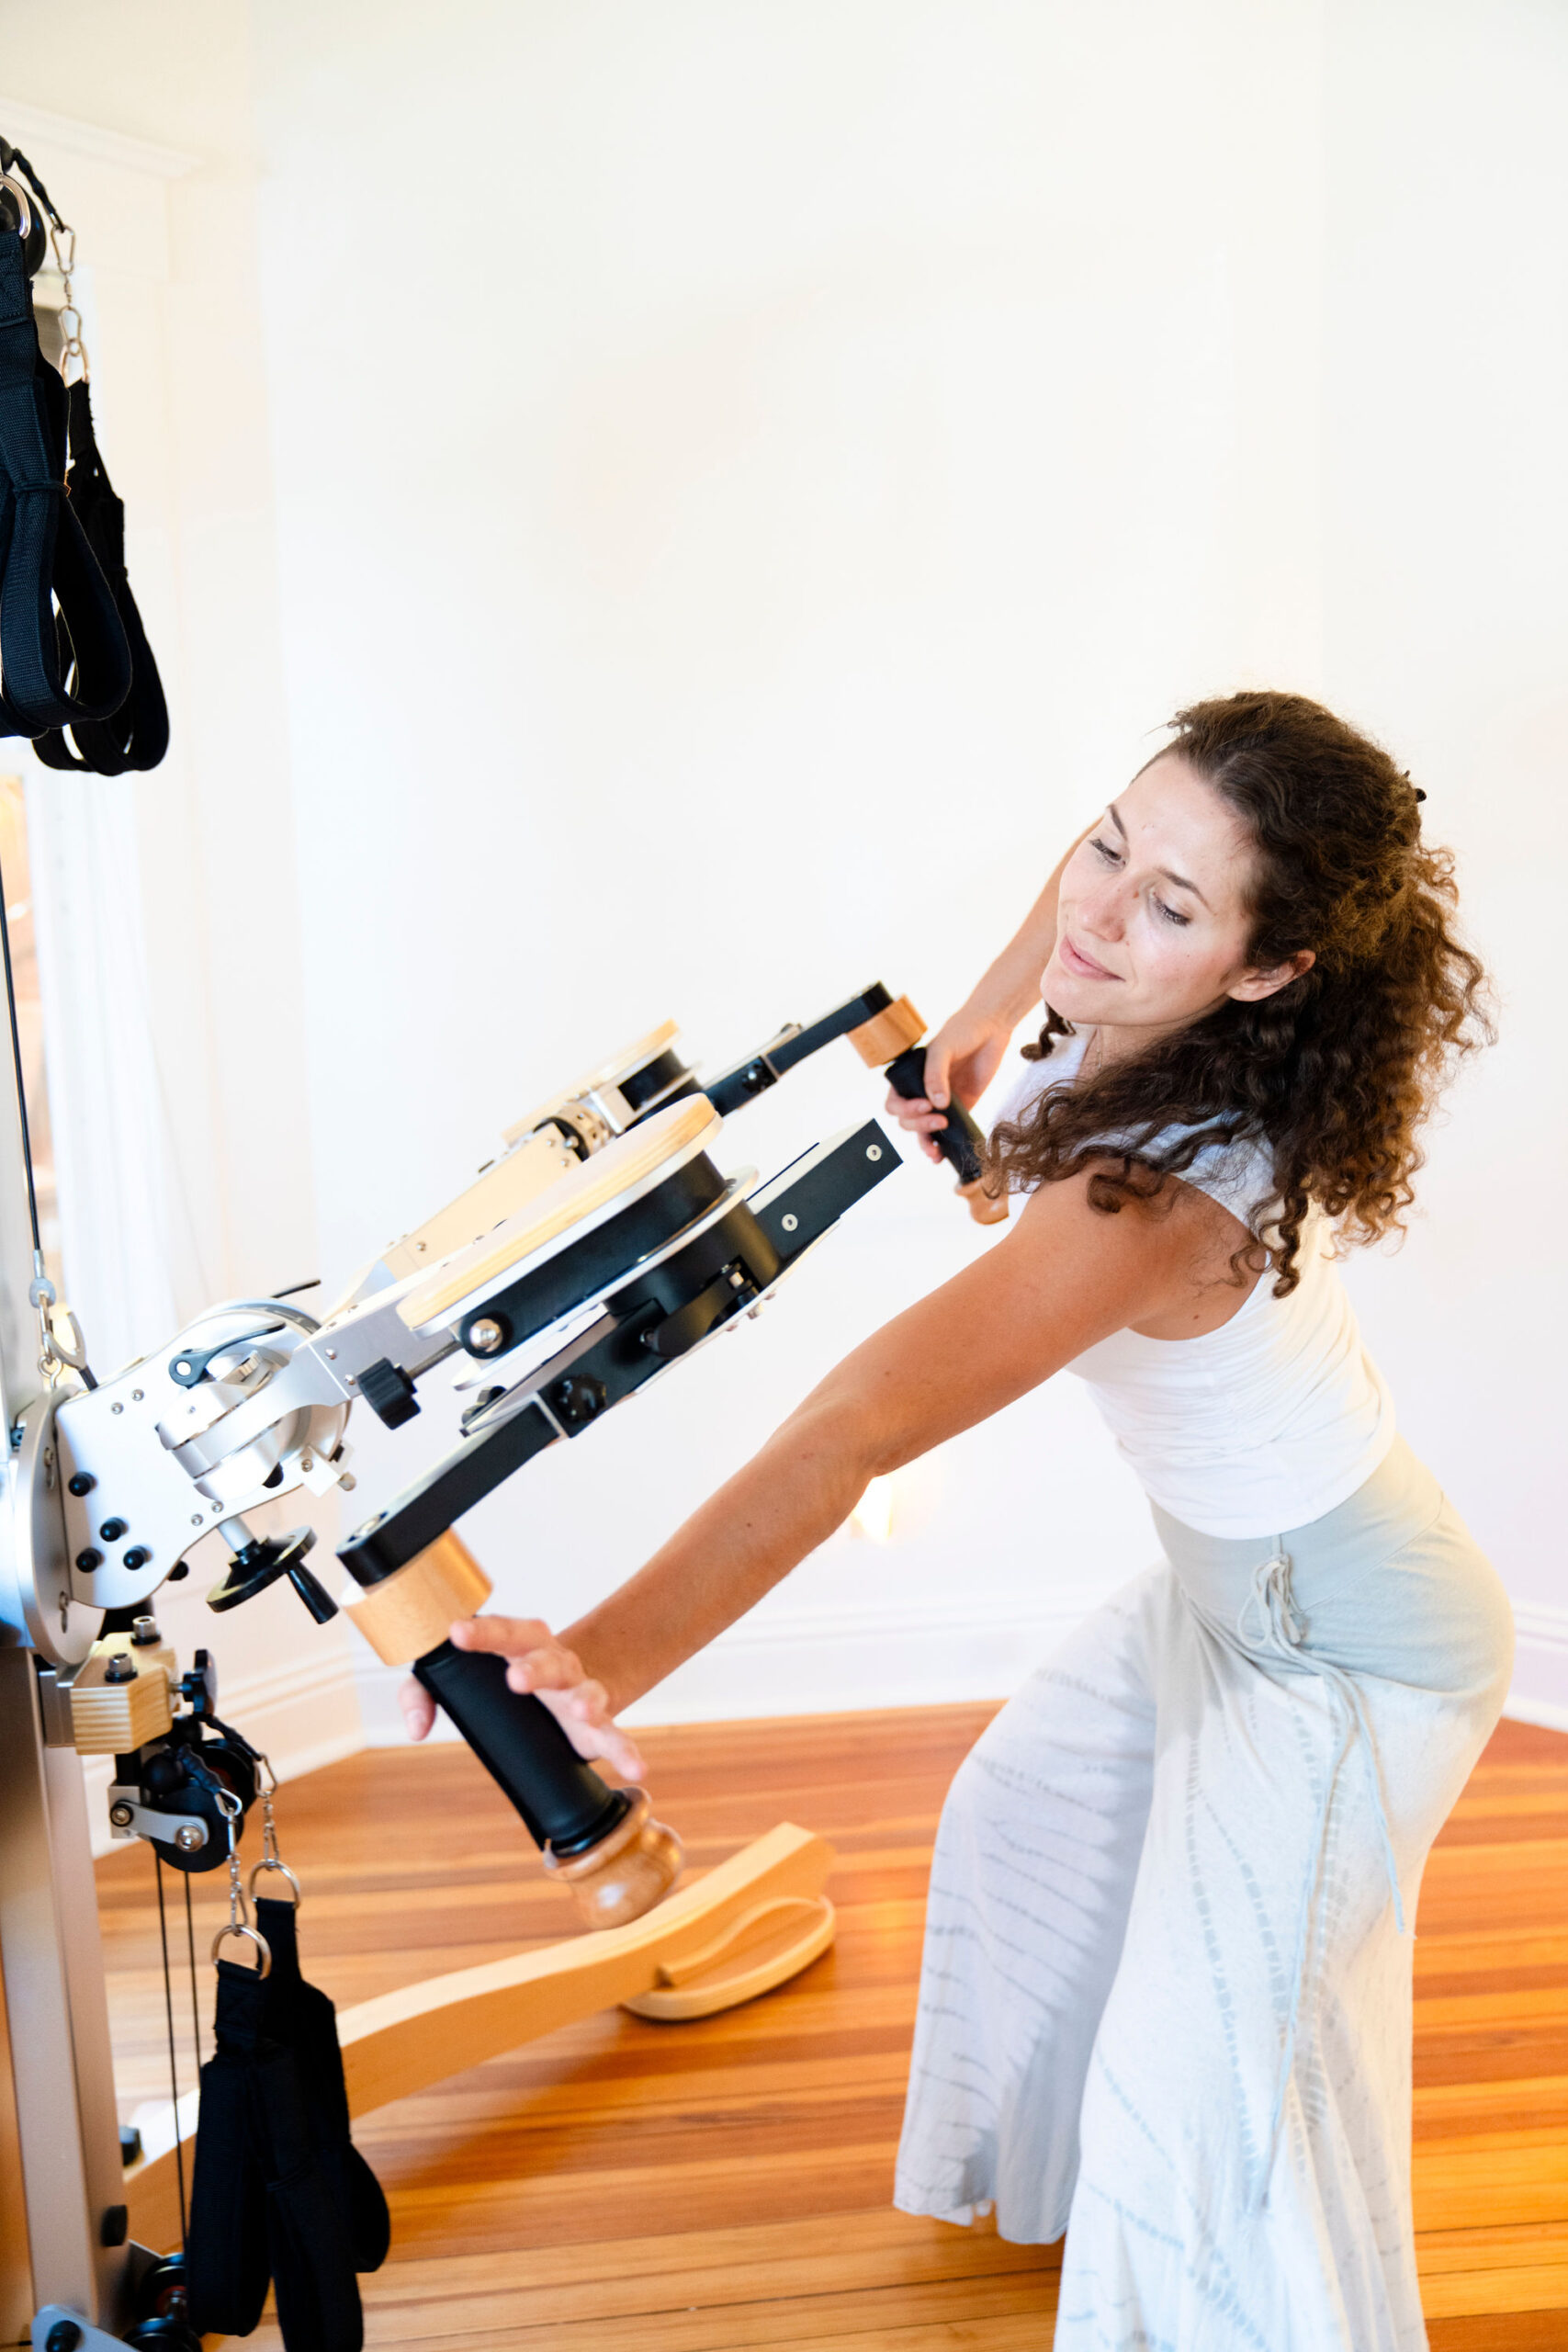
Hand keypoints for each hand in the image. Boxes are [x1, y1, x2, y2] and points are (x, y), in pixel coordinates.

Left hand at [396, 1614, 646, 1780]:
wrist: (558, 1686)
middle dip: (534, 1668)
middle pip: (548, 1659)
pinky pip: (615, 1736)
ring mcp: (578, 1691)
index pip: (502, 1630)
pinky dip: (626, 1750)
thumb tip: (417, 1728)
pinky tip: (636, 1768)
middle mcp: (554, 1661)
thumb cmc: (499, 1676)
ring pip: (585, 1691)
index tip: (457, 1634)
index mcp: (520, 1641)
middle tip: (516, 1679)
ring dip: (585, 1701)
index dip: (481, 1632)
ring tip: (581, 1712)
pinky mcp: (596, 1725)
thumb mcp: (457, 1679)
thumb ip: (425, 1694)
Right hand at [884, 1004, 1014, 1163]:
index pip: (895, 1102)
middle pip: (908, 1120)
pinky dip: (944, 1144)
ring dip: (926, 1142)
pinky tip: (944, 1153)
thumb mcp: (943, 1049)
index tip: (925, 1105)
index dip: (905, 1109)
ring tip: (935, 1150)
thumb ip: (936, 1075)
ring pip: (924, 1130)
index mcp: (911, 1077)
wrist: (991, 1028)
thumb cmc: (962, 1031)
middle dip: (919, 1125)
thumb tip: (937, 1104)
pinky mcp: (962, 1108)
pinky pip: (949, 1131)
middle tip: (940, 1119)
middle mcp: (923, 1091)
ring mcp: (942, 1101)